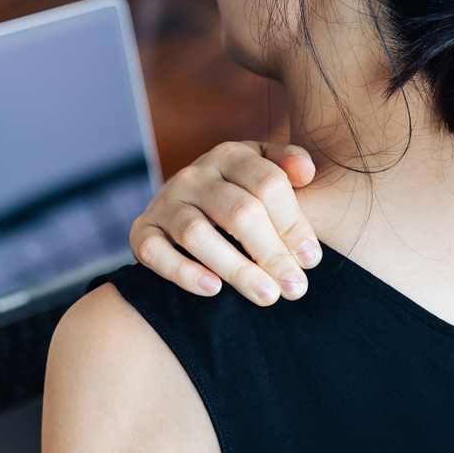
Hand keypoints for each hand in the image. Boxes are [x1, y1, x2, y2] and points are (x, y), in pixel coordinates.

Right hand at [131, 141, 319, 305]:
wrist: (182, 206)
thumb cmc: (237, 193)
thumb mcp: (264, 171)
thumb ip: (288, 166)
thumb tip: (307, 173)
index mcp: (229, 156)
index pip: (267, 184)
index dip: (293, 223)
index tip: (311, 259)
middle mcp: (194, 175)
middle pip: (238, 212)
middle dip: (271, 253)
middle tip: (294, 288)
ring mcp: (164, 203)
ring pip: (198, 235)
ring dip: (236, 269)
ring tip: (266, 296)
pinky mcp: (142, 232)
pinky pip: (155, 253)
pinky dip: (183, 273)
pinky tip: (213, 290)